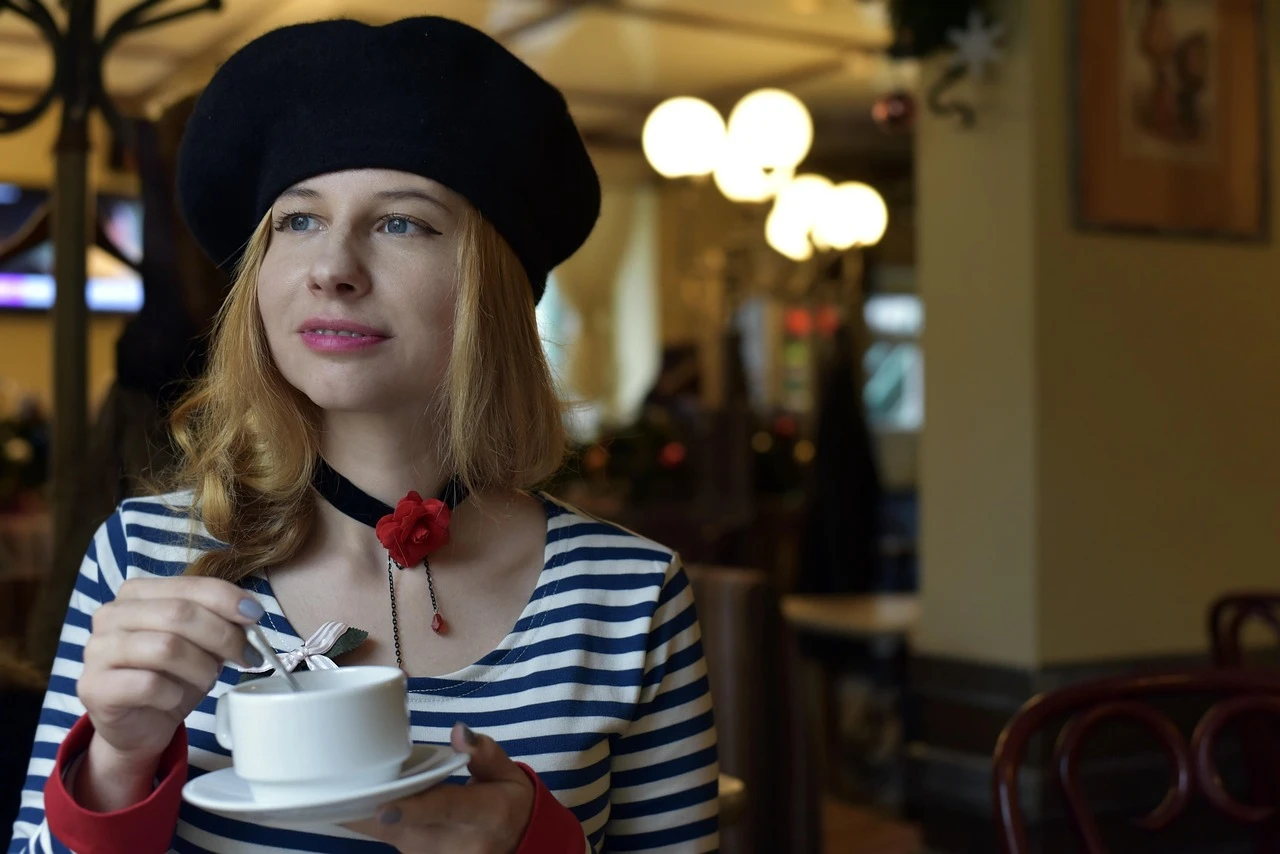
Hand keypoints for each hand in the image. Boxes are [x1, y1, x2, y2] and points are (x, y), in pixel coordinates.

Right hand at [78, 576, 264, 768]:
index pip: (190, 585)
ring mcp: (97, 650)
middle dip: (223, 635)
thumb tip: (249, 614)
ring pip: (166, 648)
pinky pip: (148, 685)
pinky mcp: (94, 687)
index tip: (256, 617)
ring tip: (207, 679)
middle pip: (179, 614)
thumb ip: (219, 621)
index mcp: (137, 593)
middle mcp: (111, 615)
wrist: (139, 726)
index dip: (228, 599)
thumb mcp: (202, 643)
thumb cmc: (172, 677)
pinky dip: (173, 694)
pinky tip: (174, 699)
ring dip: (200, 667)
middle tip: (246, 656)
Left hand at [346, 723, 534, 853]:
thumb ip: (484, 752)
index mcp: (489, 813)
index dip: (414, 810)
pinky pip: (395, 842)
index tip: (383, 810)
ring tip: (341, 793)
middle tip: (336, 792)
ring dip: (367, 818)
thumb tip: (459, 731)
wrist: (520, 843)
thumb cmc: (510, 801)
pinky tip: (358, 807)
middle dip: (370, 813)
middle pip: (409, 830)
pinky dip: (374, 824)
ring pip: (396, 839)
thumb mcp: (508, 772)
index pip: (448, 809)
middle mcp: (463, 844)